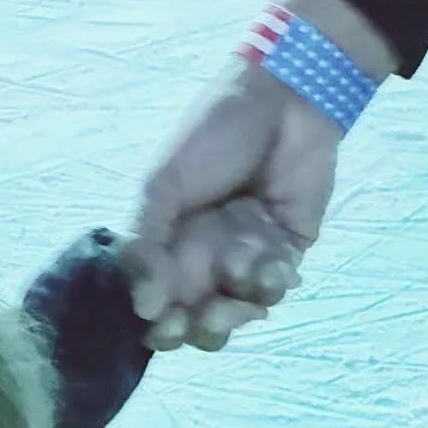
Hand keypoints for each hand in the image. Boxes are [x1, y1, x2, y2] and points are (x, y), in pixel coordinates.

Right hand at [127, 0, 397, 350]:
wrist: (285, 100)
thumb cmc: (215, 134)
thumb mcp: (164, 185)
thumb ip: (146, 245)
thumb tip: (141, 307)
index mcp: (168, 247)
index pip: (157, 305)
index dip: (158, 325)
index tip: (160, 320)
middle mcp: (204, 261)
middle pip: (198, 323)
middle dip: (199, 327)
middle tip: (200, 316)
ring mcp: (246, 261)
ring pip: (239, 313)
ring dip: (239, 302)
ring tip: (242, 265)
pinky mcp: (286, 254)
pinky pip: (275, 289)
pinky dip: (272, 280)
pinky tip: (273, 257)